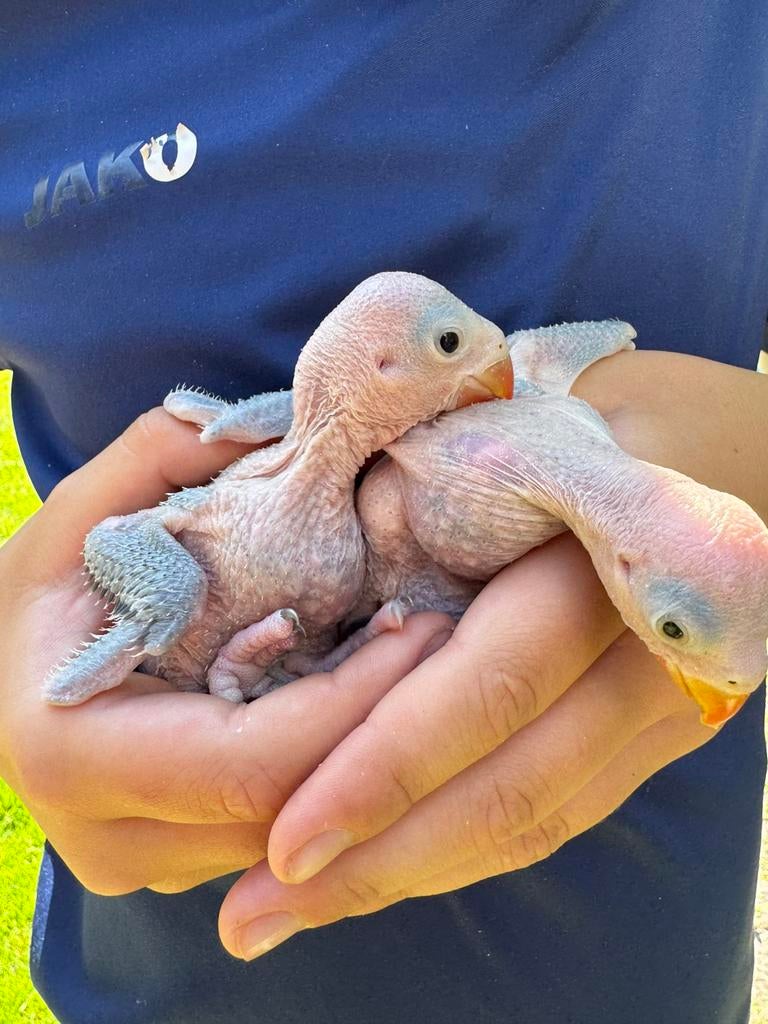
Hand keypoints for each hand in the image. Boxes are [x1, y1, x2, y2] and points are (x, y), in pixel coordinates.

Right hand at [0, 408, 449, 894]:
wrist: (6, 681)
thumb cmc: (38, 595)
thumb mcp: (77, 516)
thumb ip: (160, 459)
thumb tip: (270, 429)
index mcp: (72, 755)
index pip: (251, 763)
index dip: (353, 702)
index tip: (421, 628)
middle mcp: (107, 837)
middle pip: (288, 818)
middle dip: (380, 733)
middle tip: (440, 642)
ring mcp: (143, 866)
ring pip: (296, 843)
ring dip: (366, 756)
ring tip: (412, 664)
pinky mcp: (176, 865)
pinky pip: (280, 835)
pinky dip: (332, 773)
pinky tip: (363, 703)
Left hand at [217, 349, 767, 958]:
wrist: (725, 451)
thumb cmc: (594, 412)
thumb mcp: (519, 414)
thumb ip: (430, 478)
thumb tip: (290, 555)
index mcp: (613, 557)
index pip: (493, 683)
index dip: (389, 770)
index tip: (285, 839)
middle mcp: (652, 652)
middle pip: (515, 784)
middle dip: (381, 859)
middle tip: (253, 917)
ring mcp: (664, 705)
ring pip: (534, 817)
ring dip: (411, 873)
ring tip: (295, 913)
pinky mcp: (653, 735)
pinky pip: (556, 808)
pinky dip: (460, 845)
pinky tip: (384, 867)